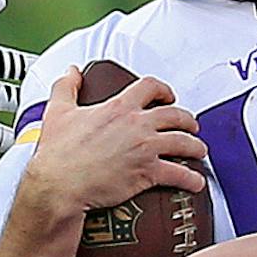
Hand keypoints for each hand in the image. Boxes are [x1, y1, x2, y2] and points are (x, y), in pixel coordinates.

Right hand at [0, 66, 205, 256]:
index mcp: (119, 108)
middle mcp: (137, 125)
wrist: (60, 184)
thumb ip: (66, 87)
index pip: (151, 87)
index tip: (168, 95)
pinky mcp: (148, 173)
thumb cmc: (58, 153)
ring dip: (196, 146)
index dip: (164, 89)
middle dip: (187, 120)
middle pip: (175, 115)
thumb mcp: (58, 112)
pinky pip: (179, 174)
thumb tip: (71, 72)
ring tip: (199, 150)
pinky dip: (192, 179)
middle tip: (190, 125)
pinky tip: (196, 182)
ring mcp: (145, 148)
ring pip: (183, 143)